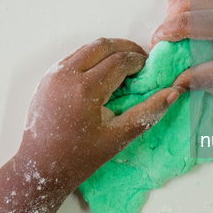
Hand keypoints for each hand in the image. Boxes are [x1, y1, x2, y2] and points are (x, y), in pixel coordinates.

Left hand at [18, 38, 179, 191]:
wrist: (40, 166)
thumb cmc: (80, 157)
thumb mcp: (118, 138)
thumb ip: (147, 113)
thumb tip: (172, 93)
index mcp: (86, 90)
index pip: (120, 61)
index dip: (138, 61)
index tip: (149, 69)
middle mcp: (67, 75)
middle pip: (103, 46)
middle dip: (126, 49)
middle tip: (140, 62)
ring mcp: (54, 75)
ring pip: (87, 48)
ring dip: (108, 51)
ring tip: (123, 67)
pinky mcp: (47, 78)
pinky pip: (74, 57)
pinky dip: (92, 58)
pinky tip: (102, 74)